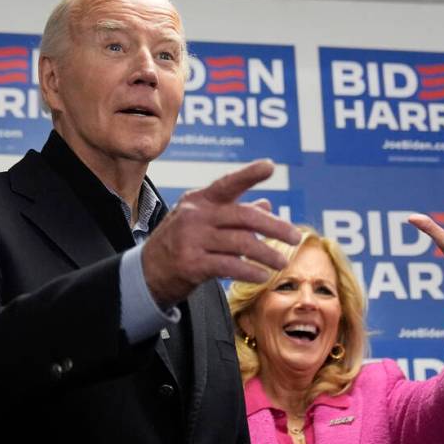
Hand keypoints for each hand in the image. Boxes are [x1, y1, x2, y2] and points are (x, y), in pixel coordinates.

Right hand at [142, 160, 300, 307]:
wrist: (148, 272)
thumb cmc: (181, 243)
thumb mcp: (204, 222)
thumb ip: (235, 212)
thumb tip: (266, 203)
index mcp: (200, 200)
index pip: (228, 183)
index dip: (249, 174)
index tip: (270, 167)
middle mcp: (196, 215)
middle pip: (244, 216)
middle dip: (275, 227)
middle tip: (295, 238)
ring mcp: (192, 239)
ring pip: (241, 243)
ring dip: (267, 254)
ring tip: (283, 263)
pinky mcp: (191, 263)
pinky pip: (229, 266)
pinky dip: (250, 272)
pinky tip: (263, 276)